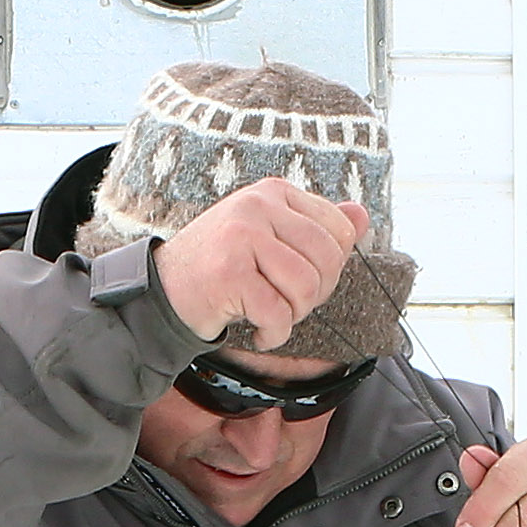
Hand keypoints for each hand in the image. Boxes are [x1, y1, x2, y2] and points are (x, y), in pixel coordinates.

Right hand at [150, 177, 364, 347]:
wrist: (164, 292)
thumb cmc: (223, 268)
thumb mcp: (272, 239)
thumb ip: (318, 228)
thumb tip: (362, 216)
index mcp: (274, 192)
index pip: (339, 231)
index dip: (330, 268)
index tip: (299, 281)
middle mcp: (258, 205)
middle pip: (328, 260)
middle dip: (314, 295)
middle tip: (285, 304)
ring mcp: (241, 236)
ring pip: (306, 288)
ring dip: (293, 316)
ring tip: (269, 315)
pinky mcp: (228, 272)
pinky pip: (278, 314)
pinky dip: (274, 335)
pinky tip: (258, 332)